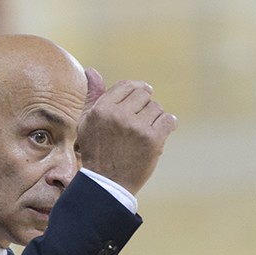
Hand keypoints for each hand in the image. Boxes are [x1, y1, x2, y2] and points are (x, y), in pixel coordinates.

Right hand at [77, 68, 176, 194]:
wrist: (107, 184)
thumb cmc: (96, 151)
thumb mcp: (87, 122)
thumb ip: (92, 96)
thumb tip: (92, 70)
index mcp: (101, 109)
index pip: (127, 85)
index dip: (136, 91)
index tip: (141, 98)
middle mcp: (118, 116)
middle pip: (144, 94)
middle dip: (144, 106)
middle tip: (140, 121)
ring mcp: (136, 128)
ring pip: (157, 108)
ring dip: (155, 118)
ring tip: (145, 132)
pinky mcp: (152, 140)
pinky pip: (169, 120)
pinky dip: (168, 125)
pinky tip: (162, 132)